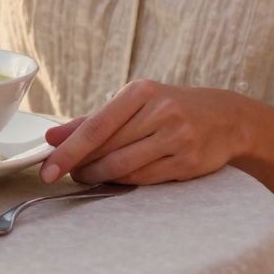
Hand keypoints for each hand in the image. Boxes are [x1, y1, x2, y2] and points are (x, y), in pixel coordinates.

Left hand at [40, 80, 250, 185]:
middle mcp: (160, 112)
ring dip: (98, 176)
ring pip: (124, 167)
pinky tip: (113, 179)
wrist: (225, 118)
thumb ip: (91, 121)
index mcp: (141, 92)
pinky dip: (123, 182)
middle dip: (79, 165)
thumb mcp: (133, 103)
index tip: (48, 168)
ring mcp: (177, 137)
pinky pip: (144, 178)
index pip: (96, 126)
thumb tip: (51, 137)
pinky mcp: (187, 161)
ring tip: (86, 176)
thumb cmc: (169, 108)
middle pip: (107, 148)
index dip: (68, 150)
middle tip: (62, 173)